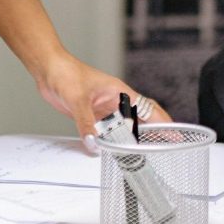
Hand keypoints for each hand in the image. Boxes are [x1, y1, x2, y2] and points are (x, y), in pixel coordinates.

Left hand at [36, 53, 172, 150]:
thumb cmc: (67, 73)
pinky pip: (107, 131)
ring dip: (132, 139)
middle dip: (155, 132)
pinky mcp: (92, 114)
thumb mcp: (78, 99)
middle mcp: (115, 101)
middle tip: (166, 147)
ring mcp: (104, 108)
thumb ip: (86, 123)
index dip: (162, 121)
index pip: (147, 108)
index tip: (174, 133)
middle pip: (140, 118)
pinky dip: (112, 141)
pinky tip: (113, 150)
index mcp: (120, 92)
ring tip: (143, 153)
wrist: (49, 70)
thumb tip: (94, 144)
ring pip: (124, 126)